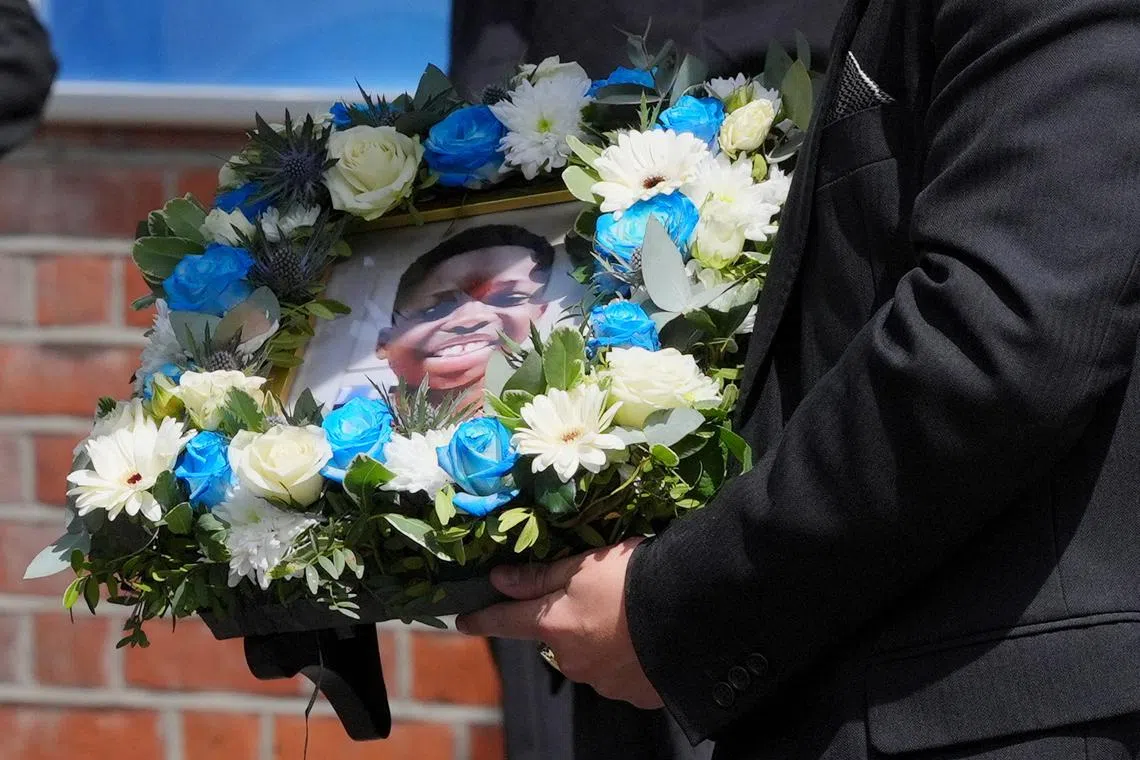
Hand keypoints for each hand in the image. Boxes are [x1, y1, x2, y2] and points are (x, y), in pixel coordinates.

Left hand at [456, 538, 663, 708]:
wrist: (696, 612)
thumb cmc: (634, 579)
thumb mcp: (584, 566)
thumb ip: (540, 577)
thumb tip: (498, 580)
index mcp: (554, 626)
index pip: (506, 622)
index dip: (483, 618)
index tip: (462, 620)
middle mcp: (570, 661)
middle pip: (554, 639)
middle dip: (567, 621)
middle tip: (599, 596)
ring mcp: (603, 682)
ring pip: (588, 657)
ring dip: (599, 640)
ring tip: (631, 615)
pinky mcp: (634, 694)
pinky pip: (620, 673)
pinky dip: (626, 657)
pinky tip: (647, 638)